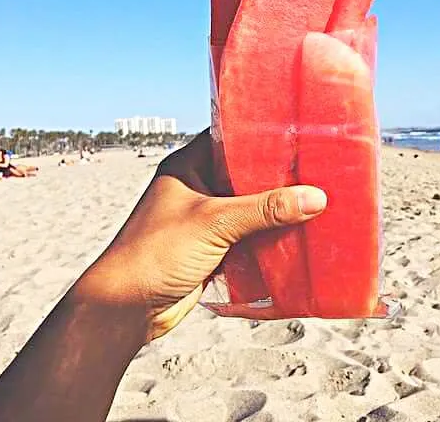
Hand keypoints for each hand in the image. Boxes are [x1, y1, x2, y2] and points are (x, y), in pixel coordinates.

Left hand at [75, 130, 326, 340]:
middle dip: (276, 175)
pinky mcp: (212, 246)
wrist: (125, 309)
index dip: (260, 132)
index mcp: (187, 165)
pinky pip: (248, 234)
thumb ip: (264, 209)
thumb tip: (314, 198)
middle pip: (244, 174)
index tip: (296, 130)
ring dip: (274, 208)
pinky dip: (268, 235)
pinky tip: (296, 232)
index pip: (228, 137)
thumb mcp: (214, 222)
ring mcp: (205, 218)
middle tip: (314, 167)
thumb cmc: (156, 252)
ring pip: (248, 206)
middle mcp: (197, 187)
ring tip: (315, 197)